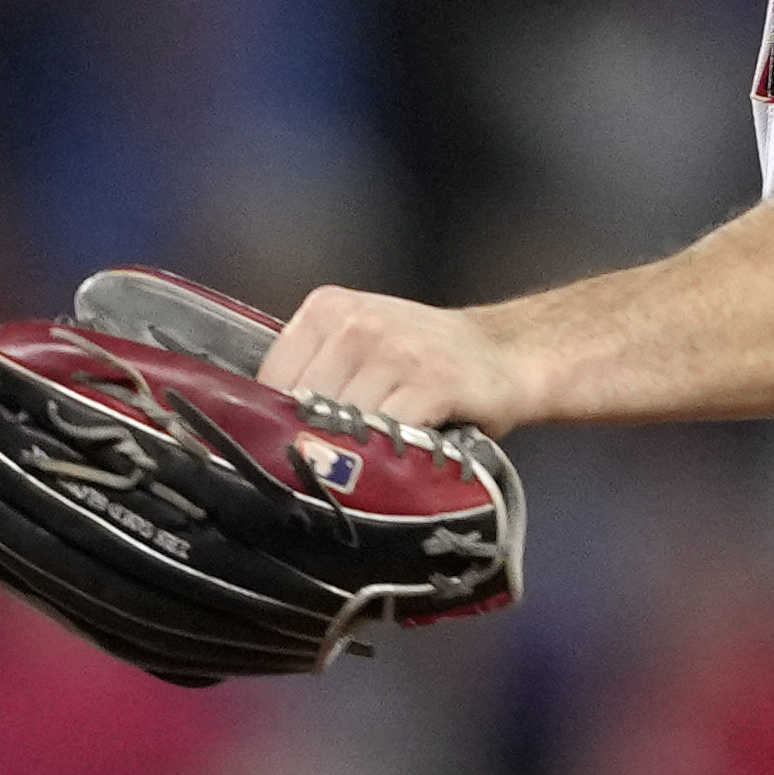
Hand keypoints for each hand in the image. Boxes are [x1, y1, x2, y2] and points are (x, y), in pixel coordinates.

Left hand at [261, 285, 538, 436]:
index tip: (290, 447)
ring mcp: (397, 351)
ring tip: (368, 463)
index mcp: (328, 309)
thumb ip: (317, 371)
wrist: (507, 353)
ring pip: (344, 424)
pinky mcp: (433, 383)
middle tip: (332, 465)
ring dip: (353, 454)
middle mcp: (358, 324)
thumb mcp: (361, 343)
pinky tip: (397, 459)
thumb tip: (265, 428)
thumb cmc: (425, 360)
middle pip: (305, 406)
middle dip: (314, 442)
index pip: (273, 378)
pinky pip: (388, 434)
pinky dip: (387, 457)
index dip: (276, 421)